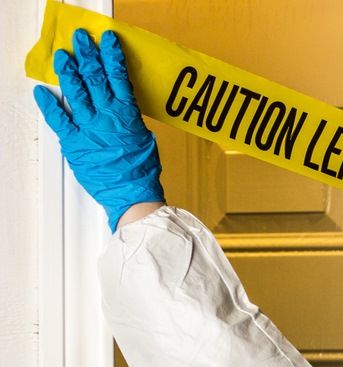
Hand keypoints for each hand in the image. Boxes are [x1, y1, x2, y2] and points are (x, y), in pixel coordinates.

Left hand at [33, 29, 163, 231]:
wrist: (132, 193)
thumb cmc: (141, 170)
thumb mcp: (144, 139)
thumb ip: (131, 121)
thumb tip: (125, 111)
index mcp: (126, 114)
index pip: (118, 77)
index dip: (112, 56)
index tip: (107, 41)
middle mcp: (105, 116)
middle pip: (95, 78)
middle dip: (88, 55)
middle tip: (81, 40)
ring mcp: (88, 128)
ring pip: (76, 92)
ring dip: (68, 71)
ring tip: (62, 56)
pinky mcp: (74, 142)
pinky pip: (58, 119)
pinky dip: (48, 105)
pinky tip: (42, 93)